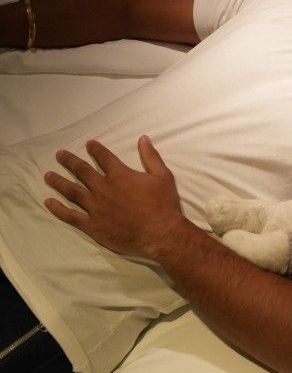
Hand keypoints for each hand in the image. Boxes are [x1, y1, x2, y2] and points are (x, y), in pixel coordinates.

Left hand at [44, 136, 184, 258]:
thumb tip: (143, 138)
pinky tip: (48, 203)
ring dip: (58, 182)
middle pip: (82, 171)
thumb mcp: (163, 176)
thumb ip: (151, 157)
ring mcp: (96, 207)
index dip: (95, 149)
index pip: (104, 157)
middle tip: (59, 155)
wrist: (160, 233)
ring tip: (48, 176)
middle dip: (69, 161)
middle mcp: (103, 188)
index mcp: (119, 175)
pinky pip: (71, 216)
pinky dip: (58, 209)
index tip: (88, 144)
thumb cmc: (163, 205)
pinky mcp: (93, 225)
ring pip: (72, 191)